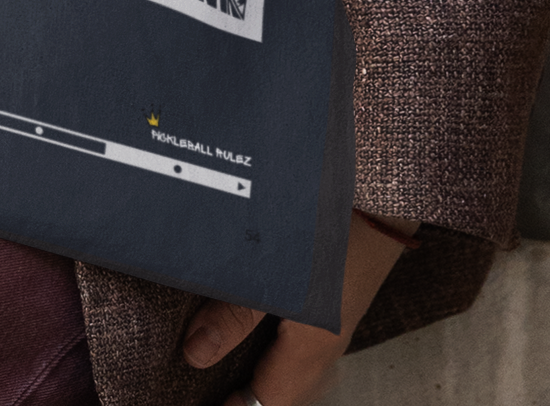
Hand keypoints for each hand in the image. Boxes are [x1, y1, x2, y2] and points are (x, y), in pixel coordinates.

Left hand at [181, 208, 417, 403]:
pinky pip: (307, 348)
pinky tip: (263, 339)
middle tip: (219, 397)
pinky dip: (282, 356)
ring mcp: (336, 323)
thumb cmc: (329, 229)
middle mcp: (328, 344)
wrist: (383, 193)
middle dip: (255, 400)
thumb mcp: (273, 271)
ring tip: (234, 379)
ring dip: (269, 379)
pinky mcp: (337, 301)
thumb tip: (196, 356)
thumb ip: (234, 314)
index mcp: (312, 348)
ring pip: (299, 372)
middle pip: (287, 393)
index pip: (269, 401)